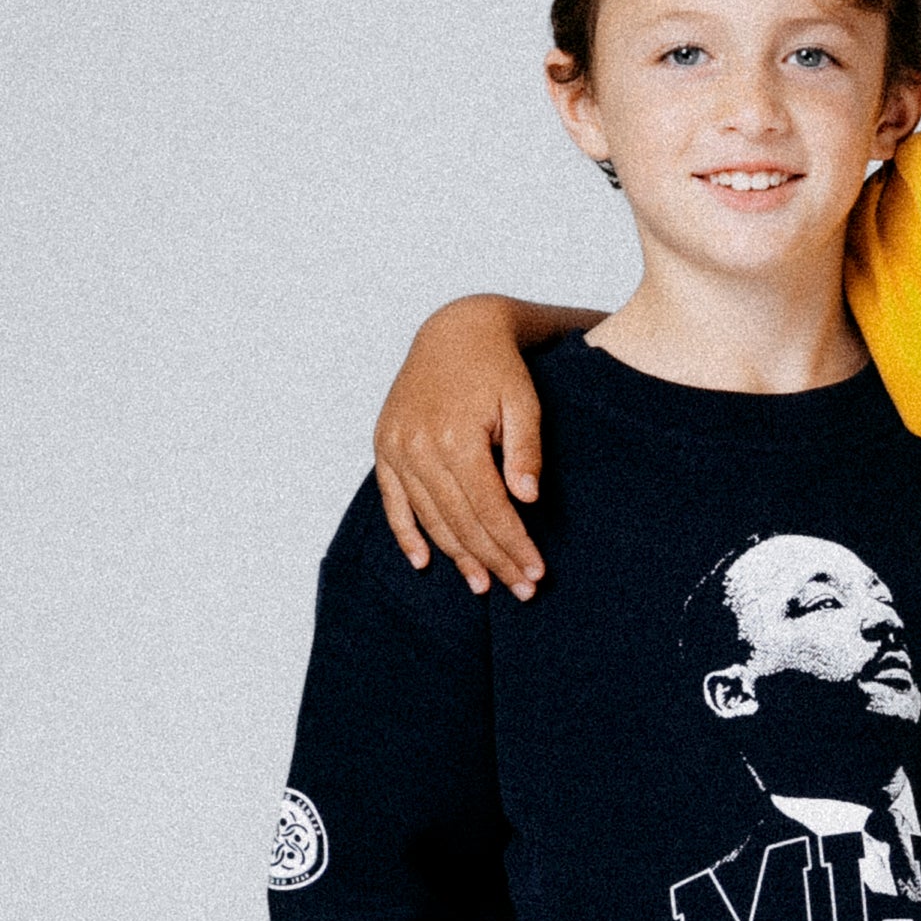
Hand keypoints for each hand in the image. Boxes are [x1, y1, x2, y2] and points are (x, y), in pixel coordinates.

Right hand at [376, 299, 553, 599]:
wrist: (454, 331)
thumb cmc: (498, 368)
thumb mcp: (524, 401)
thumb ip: (526, 449)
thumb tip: (527, 499)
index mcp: (456, 437)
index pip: (489, 509)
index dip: (513, 545)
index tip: (536, 573)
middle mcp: (419, 447)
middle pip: (459, 521)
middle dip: (492, 560)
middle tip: (520, 590)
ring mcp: (396, 448)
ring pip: (428, 517)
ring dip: (456, 556)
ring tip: (482, 585)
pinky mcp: (384, 447)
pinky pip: (393, 502)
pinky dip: (406, 534)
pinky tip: (424, 563)